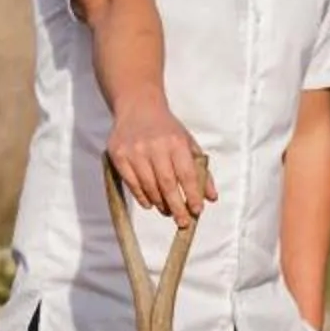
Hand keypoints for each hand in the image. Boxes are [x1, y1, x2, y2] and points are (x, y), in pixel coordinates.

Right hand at [109, 105, 212, 224]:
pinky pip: (131, 183)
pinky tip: (150, 203)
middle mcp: (155, 146)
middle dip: (177, 206)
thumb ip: (201, 170)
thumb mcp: (188, 143)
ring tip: (167, 211)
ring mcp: (134, 151)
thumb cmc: (167, 129)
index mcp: (176, 142)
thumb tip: (211, 198)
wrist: (137, 107)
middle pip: (167, 184)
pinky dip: (142, 197)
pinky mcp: (118, 155)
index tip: (196, 211)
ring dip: (160, 203)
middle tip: (183, 222)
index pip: (187, 175)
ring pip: (148, 186)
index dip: (192, 195)